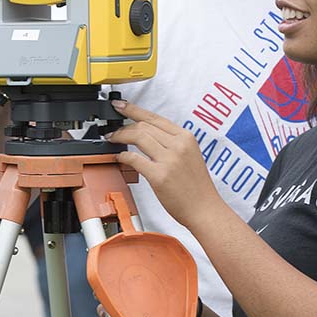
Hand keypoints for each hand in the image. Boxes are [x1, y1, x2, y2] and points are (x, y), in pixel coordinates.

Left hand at [107, 100, 219, 229]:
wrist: (205, 210)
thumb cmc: (197, 188)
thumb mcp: (190, 156)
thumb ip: (172, 144)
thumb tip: (148, 136)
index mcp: (186, 138)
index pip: (155, 117)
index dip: (134, 110)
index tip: (121, 106)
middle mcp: (179, 145)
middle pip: (144, 125)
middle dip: (123, 126)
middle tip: (112, 130)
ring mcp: (169, 159)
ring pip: (138, 137)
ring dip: (120, 136)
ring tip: (112, 140)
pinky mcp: (160, 175)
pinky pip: (134, 158)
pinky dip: (123, 156)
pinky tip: (119, 158)